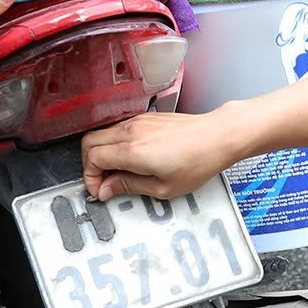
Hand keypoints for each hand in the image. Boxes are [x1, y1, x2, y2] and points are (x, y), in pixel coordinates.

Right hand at [80, 107, 246, 200]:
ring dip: (101, 153)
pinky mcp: (145, 118)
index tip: (100, 190)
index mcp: (133, 151)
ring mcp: (138, 121)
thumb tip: (108, 189)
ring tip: (117, 171)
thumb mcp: (163, 187)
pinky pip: (117, 128)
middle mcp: (131, 131)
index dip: (90, 178)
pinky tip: (128, 158)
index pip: (92, 159)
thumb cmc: (198, 161)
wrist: (218, 136)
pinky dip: (113, 144)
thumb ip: (129, 186)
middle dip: (89, 165)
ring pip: (101, 133)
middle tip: (103, 181)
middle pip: (89, 142)